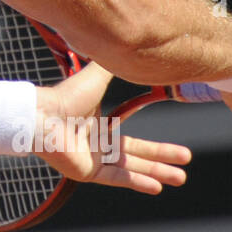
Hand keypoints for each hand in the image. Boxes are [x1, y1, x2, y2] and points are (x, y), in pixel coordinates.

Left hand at [33, 62, 191, 193]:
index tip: (180, 151)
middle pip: (138, 157)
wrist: (44, 114)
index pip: (135, 144)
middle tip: (187, 163)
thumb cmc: (67, 96)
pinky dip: (136, 181)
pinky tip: (157, 187)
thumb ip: (112, 66)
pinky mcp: (87, 172)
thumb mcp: (97, 77)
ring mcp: (93, 161)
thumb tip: (129, 44)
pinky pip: (117, 177)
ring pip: (131, 169)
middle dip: (163, 160)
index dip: (157, 148)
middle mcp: (98, 147)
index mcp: (101, 130)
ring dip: (156, 173)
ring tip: (181, 179)